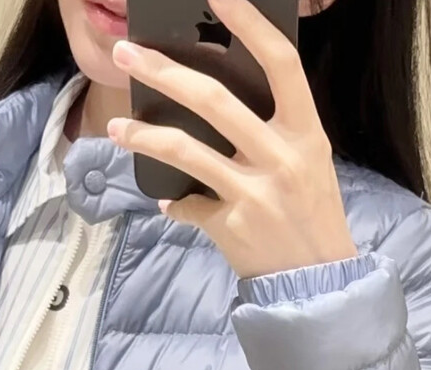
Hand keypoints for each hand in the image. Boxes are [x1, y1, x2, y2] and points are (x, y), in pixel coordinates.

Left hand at [108, 0, 357, 278]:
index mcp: (306, 131)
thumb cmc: (310, 213)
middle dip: (163, 72)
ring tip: (114, 127)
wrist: (316, 282)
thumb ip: (272, 127)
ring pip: (186, 150)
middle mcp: (282, 156)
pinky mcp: (231, 225)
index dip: (249, 23)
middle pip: (214, 100)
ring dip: (143, 135)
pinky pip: (187, 205)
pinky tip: (167, 202)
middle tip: (127, 53)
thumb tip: (214, 97)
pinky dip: (173, 204)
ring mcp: (255, 192)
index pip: (280, 62)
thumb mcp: (308, 160)